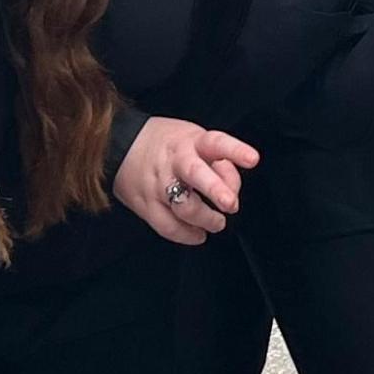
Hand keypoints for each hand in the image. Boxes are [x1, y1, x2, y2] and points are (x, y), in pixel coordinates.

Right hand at [119, 114, 258, 244]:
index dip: (235, 150)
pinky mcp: (146, 205)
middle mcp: (175, 162)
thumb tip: (233, 189)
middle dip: (215, 190)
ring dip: (206, 219)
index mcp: (191, 142)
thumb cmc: (167, 144)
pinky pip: (168, 226)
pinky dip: (186, 235)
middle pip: (195, 174)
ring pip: (183, 206)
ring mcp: (159, 185)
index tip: (253, 159)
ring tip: (217, 222)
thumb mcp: (194, 138)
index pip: (216, 142)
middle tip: (230, 204)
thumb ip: (219, 161)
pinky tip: (198, 234)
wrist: (120, 146)